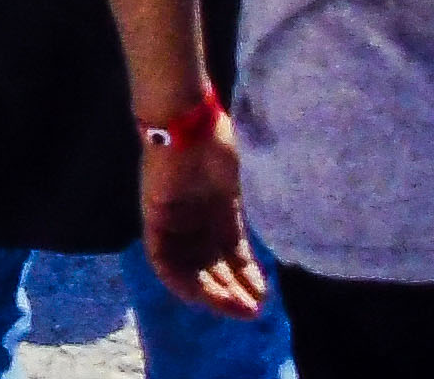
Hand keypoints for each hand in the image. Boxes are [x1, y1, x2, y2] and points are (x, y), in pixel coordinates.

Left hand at [142, 120, 265, 319]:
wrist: (189, 120)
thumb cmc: (220, 143)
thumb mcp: (242, 188)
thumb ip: (251, 216)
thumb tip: (280, 239)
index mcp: (218, 211)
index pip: (230, 254)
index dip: (247, 277)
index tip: (265, 297)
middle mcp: (195, 221)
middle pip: (210, 266)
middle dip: (233, 291)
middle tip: (255, 312)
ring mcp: (174, 220)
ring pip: (189, 268)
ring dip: (212, 292)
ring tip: (237, 308)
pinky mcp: (154, 218)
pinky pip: (162, 258)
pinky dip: (181, 280)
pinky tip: (203, 295)